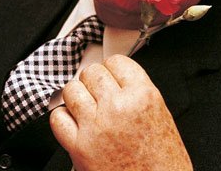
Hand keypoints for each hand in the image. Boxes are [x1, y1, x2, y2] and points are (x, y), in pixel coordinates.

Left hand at [50, 54, 192, 170]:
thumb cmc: (163, 160)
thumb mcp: (160, 114)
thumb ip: (137, 92)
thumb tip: (117, 78)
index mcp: (143, 95)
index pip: (116, 61)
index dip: (112, 67)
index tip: (111, 74)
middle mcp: (118, 106)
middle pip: (92, 72)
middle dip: (94, 80)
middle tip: (98, 91)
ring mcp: (96, 126)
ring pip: (72, 90)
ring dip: (77, 95)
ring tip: (85, 104)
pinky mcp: (79, 148)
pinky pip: (58, 118)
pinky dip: (63, 117)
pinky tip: (74, 121)